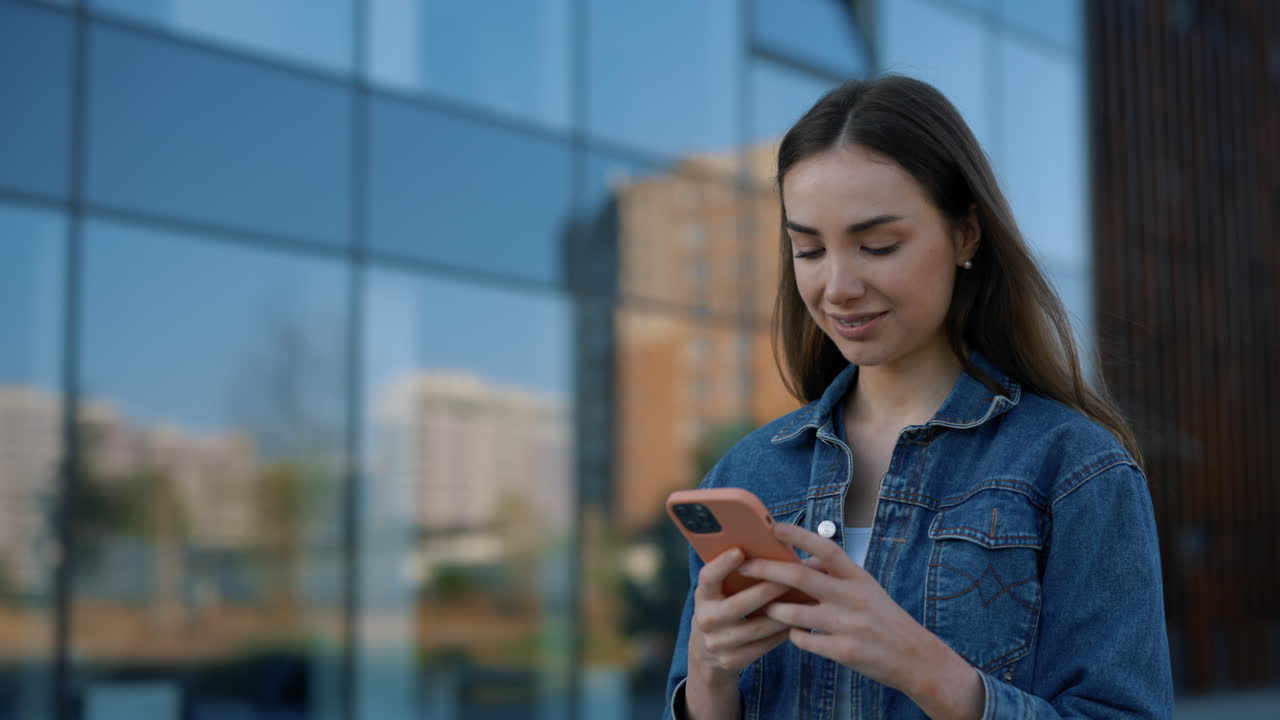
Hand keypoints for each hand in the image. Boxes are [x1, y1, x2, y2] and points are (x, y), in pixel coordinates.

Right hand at [685, 547, 792, 719]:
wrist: (706, 649)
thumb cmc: (724, 605)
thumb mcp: (721, 590)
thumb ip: (740, 573)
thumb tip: (775, 551)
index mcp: (702, 595)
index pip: (708, 578)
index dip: (721, 564)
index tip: (739, 550)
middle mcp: (705, 619)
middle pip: (739, 605)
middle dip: (768, 590)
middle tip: (794, 576)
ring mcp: (717, 643)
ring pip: (758, 627)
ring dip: (784, 614)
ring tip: (805, 600)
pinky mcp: (732, 660)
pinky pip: (764, 645)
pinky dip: (783, 633)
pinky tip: (798, 621)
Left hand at [737, 523, 983, 719]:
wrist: (917, 658)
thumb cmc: (885, 619)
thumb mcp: (866, 589)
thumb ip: (836, 576)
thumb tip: (800, 561)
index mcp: (859, 577)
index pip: (826, 548)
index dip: (799, 535)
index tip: (774, 527)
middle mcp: (853, 596)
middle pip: (800, 577)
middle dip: (766, 570)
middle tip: (745, 565)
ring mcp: (849, 625)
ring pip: (794, 613)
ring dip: (773, 610)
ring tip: (765, 608)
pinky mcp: (845, 651)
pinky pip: (804, 641)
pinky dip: (794, 636)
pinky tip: (793, 634)